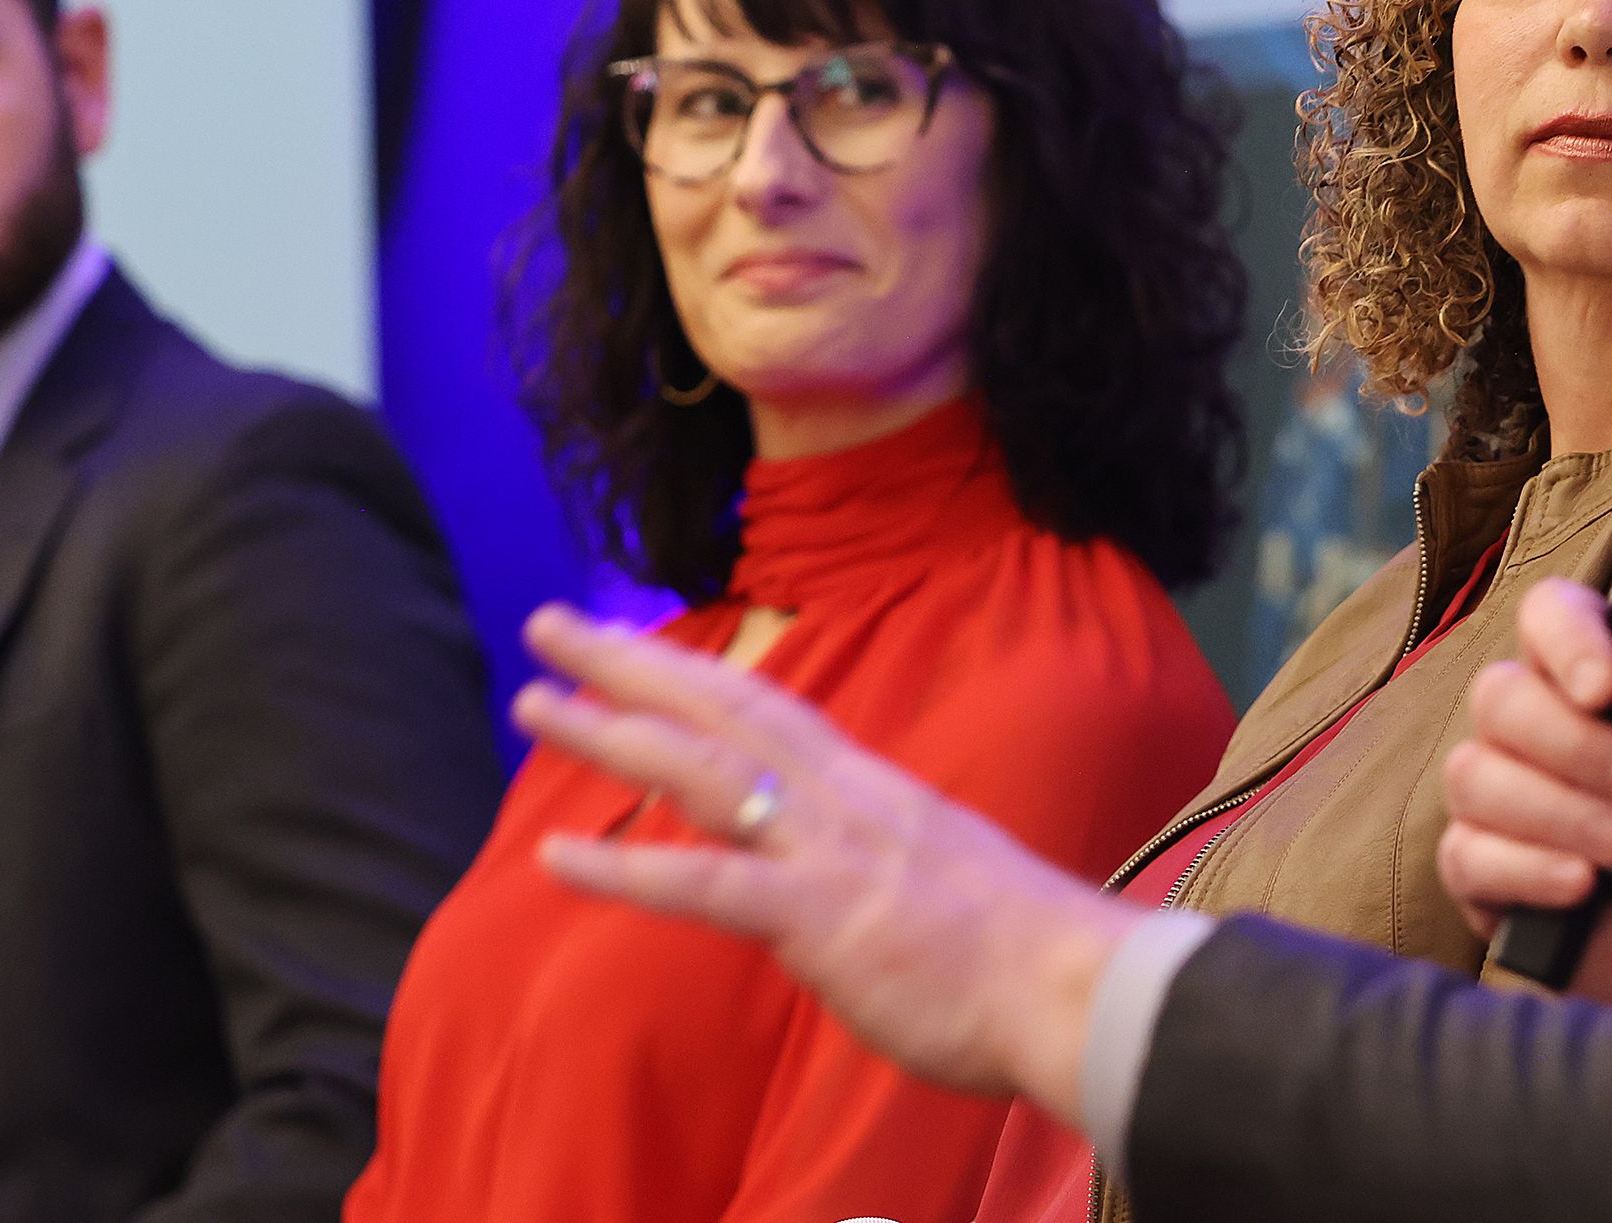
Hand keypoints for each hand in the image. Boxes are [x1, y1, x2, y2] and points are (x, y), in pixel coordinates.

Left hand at [511, 604, 1140, 1118]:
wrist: (1079, 987)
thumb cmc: (1023, 953)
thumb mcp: (941, 877)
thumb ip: (877, 865)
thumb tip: (846, 880)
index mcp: (870, 789)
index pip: (765, 709)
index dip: (691, 672)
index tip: (628, 642)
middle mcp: (843, 798)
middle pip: (721, 707)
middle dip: (630, 661)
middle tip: (549, 624)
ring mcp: (828, 850)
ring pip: (702, 771)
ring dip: (609, 732)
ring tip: (532, 703)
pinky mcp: (821, 917)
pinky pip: (704, 887)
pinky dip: (625, 870)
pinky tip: (556, 858)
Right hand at [1436, 579, 1611, 1007]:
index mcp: (1602, 679)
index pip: (1551, 614)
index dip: (1565, 639)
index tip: (1607, 688)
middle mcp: (1540, 731)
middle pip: (1499, 696)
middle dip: (1574, 745)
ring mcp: (1505, 804)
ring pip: (1474, 775)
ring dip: (1557, 811)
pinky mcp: (1488, 879)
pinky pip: (1466, 856)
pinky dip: (1527, 869)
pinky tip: (1585, 888)